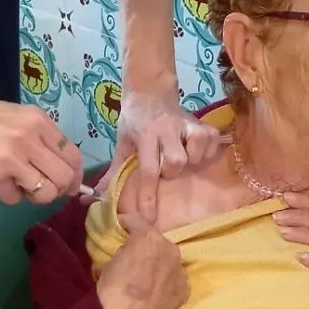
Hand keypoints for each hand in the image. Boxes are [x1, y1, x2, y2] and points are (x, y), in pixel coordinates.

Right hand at [0, 94, 82, 205]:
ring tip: (20, 185)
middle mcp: (29, 138)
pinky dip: (9, 195)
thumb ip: (37, 135)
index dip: (75, 174)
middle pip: (64, 177)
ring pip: (45, 193)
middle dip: (59, 190)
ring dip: (35, 195)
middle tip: (46, 190)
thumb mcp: (13, 115)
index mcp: (37, 120)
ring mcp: (11, 158)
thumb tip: (60, 164)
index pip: (72, 154)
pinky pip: (15, 199)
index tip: (70, 184)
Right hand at [96, 214, 188, 308]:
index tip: (119, 228)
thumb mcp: (109, 264)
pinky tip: (155, 291)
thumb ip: (122, 251)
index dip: (125, 224)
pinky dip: (165, 280)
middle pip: (155, 240)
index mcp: (148, 237)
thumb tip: (124, 253)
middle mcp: (169, 248)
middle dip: (144, 245)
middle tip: (132, 256)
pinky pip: (173, 277)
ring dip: (157, 262)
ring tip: (144, 276)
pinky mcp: (184, 289)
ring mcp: (179, 269)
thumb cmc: (112, 293)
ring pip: (167, 258)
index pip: (135, 220)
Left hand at [97, 88, 220, 220]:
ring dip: (192, 160)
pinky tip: (197, 153)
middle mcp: (167, 128)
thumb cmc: (134, 120)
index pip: (148, 170)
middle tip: (166, 170)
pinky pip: (211, 139)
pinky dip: (206, 150)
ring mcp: (187, 123)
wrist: (149, 90)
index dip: (148, 196)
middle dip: (171, 172)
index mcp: (145, 135)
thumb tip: (96, 197)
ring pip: (197, 148)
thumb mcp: (122, 142)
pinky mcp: (201, 121)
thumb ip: (113, 171)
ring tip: (184, 161)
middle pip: (176, 160)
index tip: (149, 218)